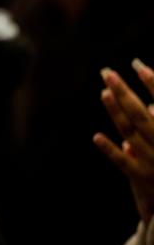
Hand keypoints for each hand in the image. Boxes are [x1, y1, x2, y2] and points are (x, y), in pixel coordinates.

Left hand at [94, 61, 153, 222]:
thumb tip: (153, 108)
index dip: (153, 83)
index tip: (138, 65)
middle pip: (141, 114)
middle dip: (125, 92)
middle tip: (107, 72)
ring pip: (131, 133)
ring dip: (116, 113)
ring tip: (103, 92)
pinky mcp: (142, 179)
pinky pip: (124, 163)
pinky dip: (111, 150)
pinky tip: (96, 137)